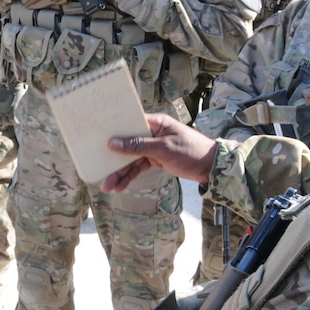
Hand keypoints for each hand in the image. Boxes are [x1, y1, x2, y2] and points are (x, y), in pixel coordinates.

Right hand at [102, 113, 217, 191]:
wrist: (211, 167)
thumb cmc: (191, 151)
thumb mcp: (163, 148)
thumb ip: (138, 146)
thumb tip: (114, 143)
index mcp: (156, 123)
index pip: (130, 124)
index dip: (114, 132)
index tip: (98, 139)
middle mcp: (152, 133)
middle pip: (127, 144)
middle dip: (114, 159)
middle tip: (100, 171)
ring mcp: (153, 147)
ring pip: (131, 159)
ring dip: (120, 172)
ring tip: (107, 186)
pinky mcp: (156, 159)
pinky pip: (139, 166)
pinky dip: (130, 175)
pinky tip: (120, 185)